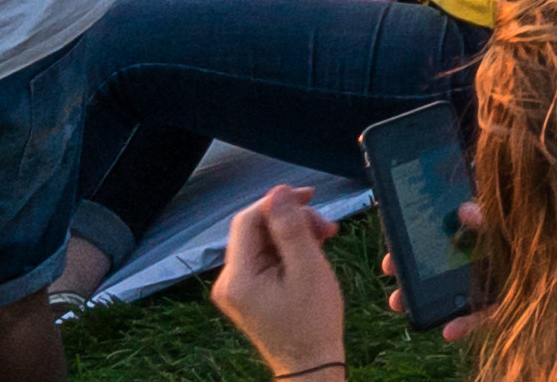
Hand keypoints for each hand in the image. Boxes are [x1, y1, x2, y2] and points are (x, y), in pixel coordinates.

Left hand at [216, 191, 349, 375]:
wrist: (309, 365)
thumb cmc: (313, 322)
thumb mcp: (308, 269)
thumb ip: (292, 228)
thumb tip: (279, 192)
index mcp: (237, 278)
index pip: (248, 220)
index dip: (278, 202)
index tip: (313, 196)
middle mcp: (228, 282)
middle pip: (256, 230)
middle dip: (292, 221)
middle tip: (328, 229)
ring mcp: (236, 289)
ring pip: (263, 242)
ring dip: (293, 235)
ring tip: (325, 240)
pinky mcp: (247, 293)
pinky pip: (264, 259)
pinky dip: (287, 251)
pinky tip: (311, 254)